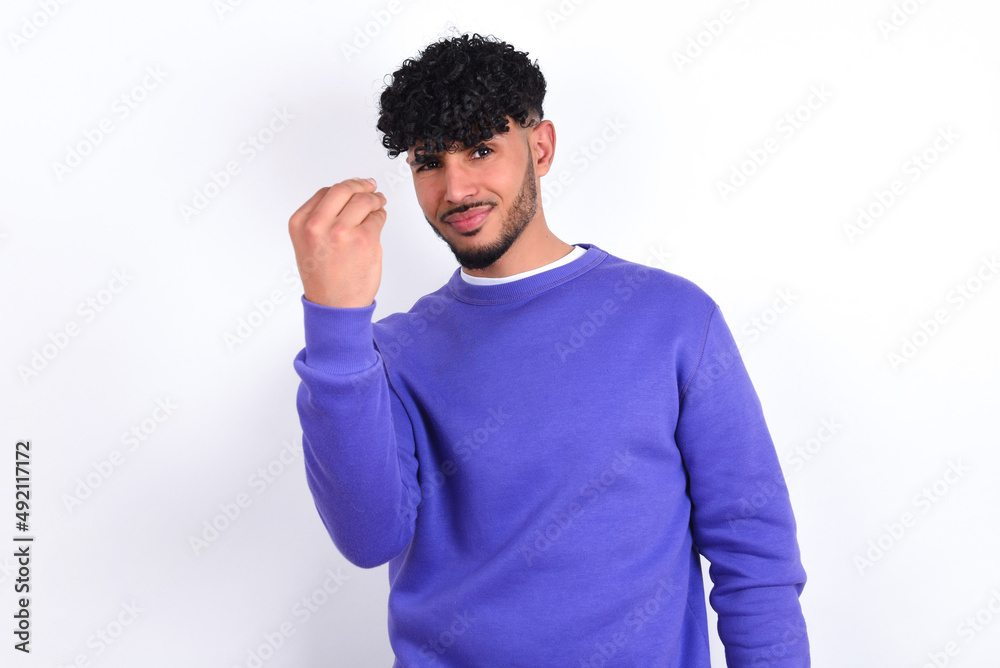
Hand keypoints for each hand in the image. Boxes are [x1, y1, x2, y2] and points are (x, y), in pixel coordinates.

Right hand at [288, 177, 387, 308]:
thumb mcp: (307, 243)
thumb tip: (347, 194)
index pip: (325, 192)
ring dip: (375, 199)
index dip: (344, 188)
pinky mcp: (365, 239)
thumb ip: (320, 218)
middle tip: (370, 186)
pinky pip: (378, 216)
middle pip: (344, 189)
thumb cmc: (323, 277)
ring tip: (378, 203)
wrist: (334, 305)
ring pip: (364, 200)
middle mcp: (318, 224)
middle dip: (361, 185)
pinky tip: (378, 220)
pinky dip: (381, 215)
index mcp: (301, 223)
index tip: (354, 187)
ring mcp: (342, 231)